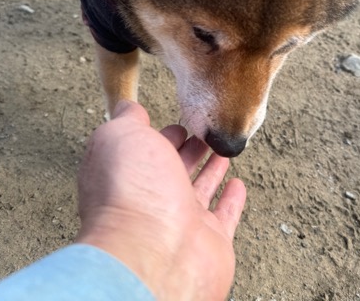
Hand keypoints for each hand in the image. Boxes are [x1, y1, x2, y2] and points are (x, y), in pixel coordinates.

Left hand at [76, 100, 246, 300]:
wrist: (155, 251)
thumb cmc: (133, 191)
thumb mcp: (121, 136)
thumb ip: (127, 119)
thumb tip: (128, 107)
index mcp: (128, 175)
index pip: (145, 150)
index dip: (161, 135)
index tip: (179, 121)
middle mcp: (151, 200)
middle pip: (173, 169)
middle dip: (188, 149)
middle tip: (204, 133)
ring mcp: (181, 221)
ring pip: (199, 189)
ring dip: (211, 169)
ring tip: (222, 150)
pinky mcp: (211, 240)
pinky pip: (224, 216)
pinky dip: (231, 201)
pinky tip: (238, 185)